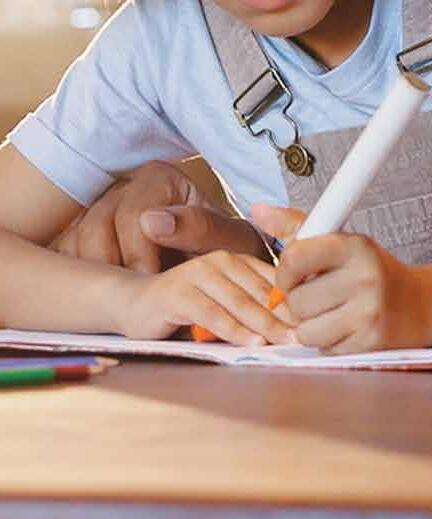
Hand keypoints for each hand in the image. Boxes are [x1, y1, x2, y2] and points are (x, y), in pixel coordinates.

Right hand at [52, 161, 265, 273]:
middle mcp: (126, 186)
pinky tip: (107, 292)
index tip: (151, 281)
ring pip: (76, 237)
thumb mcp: (231, 241)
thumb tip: (153, 222)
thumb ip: (201, 228)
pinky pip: (68, 250)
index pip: (132, 215)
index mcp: (159, 179)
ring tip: (122, 294)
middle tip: (133, 293)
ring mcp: (103, 206)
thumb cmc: (231, 250)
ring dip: (94, 271)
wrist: (226, 265)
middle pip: (97, 225)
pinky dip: (82, 273)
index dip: (138, 254)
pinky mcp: (90, 230)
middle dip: (114, 265)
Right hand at [112, 250, 294, 345]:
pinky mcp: (178, 293)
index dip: (299, 303)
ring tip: (287, 341)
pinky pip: (213, 314)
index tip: (320, 322)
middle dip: (287, 317)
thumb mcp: (229, 303)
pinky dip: (234, 330)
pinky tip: (252, 343)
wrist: (136, 303)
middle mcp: (221, 262)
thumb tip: (298, 329)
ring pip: (240, 303)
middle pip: (262, 293)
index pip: (276, 281)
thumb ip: (256, 308)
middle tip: (309, 336)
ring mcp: (198, 274)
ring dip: (265, 325)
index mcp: (239, 261)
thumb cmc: (191, 306)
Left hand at [259, 205, 431, 354]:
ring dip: (312, 327)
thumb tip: (257, 211)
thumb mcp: (344, 244)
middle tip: (320, 299)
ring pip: (306, 330)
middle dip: (300, 304)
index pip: (295, 257)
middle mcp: (365, 278)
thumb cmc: (375, 273)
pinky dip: (330, 342)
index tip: (291, 279)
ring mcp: (370, 312)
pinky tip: (348, 330)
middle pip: (297, 300)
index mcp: (355, 247)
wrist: (426, 305)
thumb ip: (299, 229)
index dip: (284, 273)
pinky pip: (325, 349)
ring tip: (333, 316)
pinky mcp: (372, 343)